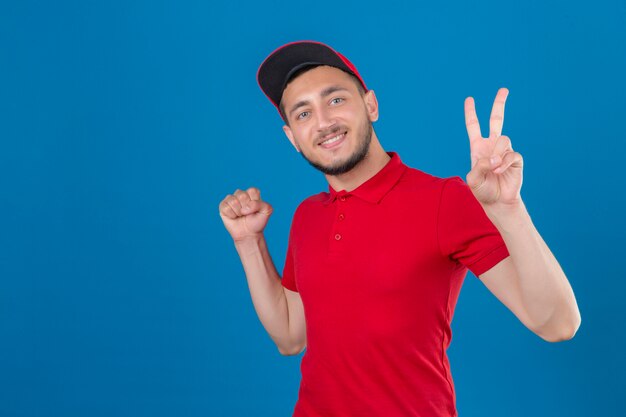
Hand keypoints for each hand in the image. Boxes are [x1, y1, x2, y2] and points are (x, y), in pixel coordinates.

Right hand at [218, 187, 272, 241]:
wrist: (248, 234)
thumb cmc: (257, 222)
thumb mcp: (266, 211)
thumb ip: (261, 204)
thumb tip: (245, 207)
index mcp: (252, 193)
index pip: (252, 191)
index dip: (254, 203)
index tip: (256, 210)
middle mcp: (241, 194)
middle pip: (242, 195)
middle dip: (246, 208)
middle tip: (247, 214)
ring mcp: (231, 199)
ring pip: (233, 201)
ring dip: (238, 212)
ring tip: (240, 215)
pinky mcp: (223, 206)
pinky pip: (226, 207)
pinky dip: (231, 215)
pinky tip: (234, 217)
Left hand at [464, 88, 523, 206]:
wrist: (497, 201)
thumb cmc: (482, 190)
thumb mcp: (473, 179)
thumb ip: (479, 166)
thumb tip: (494, 157)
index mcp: (478, 147)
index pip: (474, 126)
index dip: (471, 113)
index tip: (469, 99)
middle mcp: (492, 145)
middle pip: (497, 120)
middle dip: (499, 104)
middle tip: (504, 89)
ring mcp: (504, 150)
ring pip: (503, 139)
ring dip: (497, 154)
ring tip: (494, 168)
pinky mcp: (515, 158)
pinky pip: (511, 153)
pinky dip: (504, 162)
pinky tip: (500, 171)